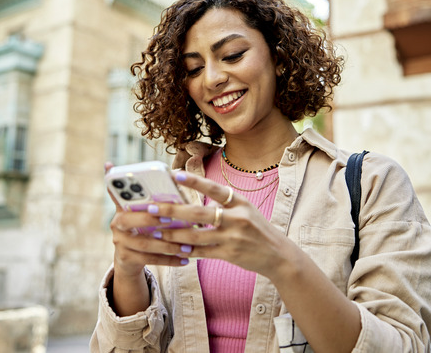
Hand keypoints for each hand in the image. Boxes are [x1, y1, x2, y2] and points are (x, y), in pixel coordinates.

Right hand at [105, 163, 193, 278]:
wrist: (129, 259)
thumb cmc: (143, 227)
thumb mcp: (143, 211)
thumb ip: (153, 197)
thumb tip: (172, 174)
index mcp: (121, 207)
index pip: (117, 194)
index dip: (127, 191)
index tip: (147, 193)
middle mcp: (116, 224)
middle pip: (128, 220)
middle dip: (150, 219)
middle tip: (171, 219)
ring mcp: (119, 242)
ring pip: (143, 243)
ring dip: (167, 244)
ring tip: (187, 245)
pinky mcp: (125, 258)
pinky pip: (149, 259)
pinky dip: (169, 259)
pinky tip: (185, 260)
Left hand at [150, 170, 292, 278]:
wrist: (279, 255)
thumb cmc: (257, 229)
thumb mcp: (246, 210)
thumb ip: (223, 204)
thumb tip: (194, 201)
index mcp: (241, 202)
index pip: (215, 189)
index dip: (195, 182)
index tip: (175, 175)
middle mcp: (238, 218)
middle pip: (199, 213)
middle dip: (173, 210)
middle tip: (151, 208)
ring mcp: (233, 237)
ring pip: (196, 235)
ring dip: (173, 233)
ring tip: (155, 230)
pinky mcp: (230, 254)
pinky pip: (202, 252)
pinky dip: (186, 250)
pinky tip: (172, 248)